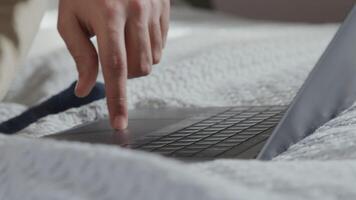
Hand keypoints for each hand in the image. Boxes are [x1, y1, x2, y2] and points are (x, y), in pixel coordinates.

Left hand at [57, 0, 169, 128]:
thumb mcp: (71, 18)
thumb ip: (80, 55)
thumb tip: (84, 89)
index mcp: (109, 15)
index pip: (114, 68)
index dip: (117, 100)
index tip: (119, 124)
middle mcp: (136, 13)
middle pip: (139, 69)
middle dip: (126, 74)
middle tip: (112, 55)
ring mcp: (154, 10)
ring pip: (152, 60)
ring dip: (137, 60)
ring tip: (124, 39)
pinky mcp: (165, 9)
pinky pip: (161, 45)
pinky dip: (148, 48)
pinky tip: (136, 31)